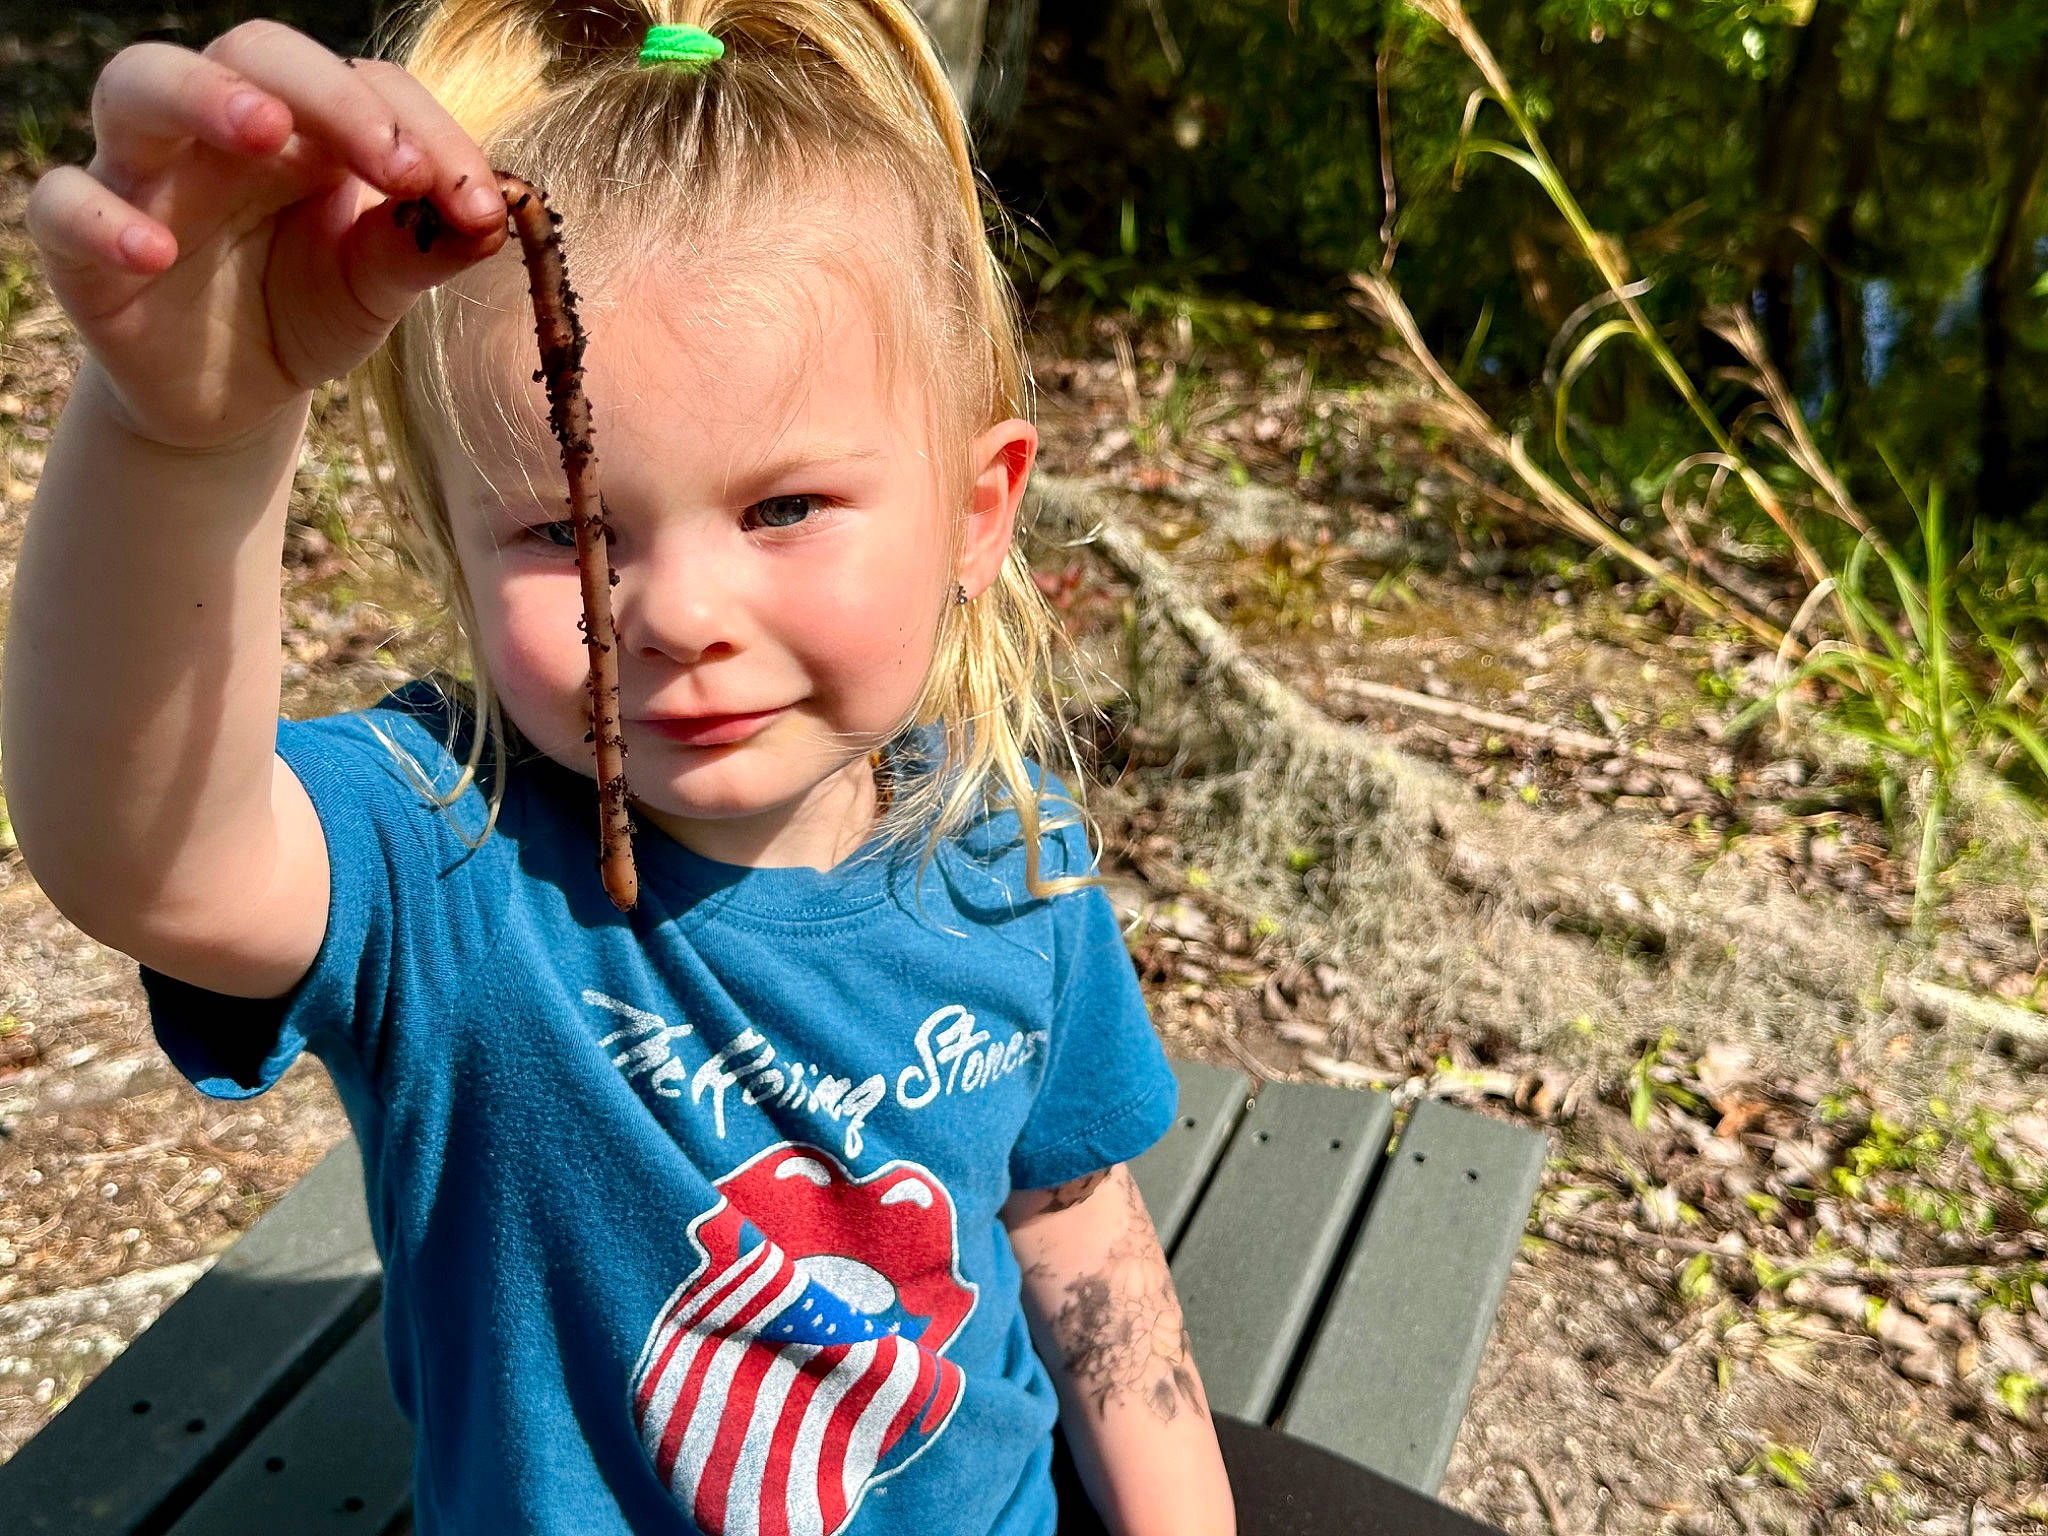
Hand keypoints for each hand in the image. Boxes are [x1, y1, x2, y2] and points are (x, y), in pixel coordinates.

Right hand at [24, 20, 506, 451]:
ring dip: (201, 94)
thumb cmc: (303, 311)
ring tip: (263, 133)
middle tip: (392, 163)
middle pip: (253, 51)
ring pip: (139, 83)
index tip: (475, 200)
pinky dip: (104, 218)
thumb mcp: (376, 286)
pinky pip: (65, 203)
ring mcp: (144, 174)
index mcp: (306, 127)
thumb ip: (425, 248)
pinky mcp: (82, 245)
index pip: (362, 84)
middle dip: (326, 94)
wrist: (232, 398)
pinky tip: (153, 250)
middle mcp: (219, 130)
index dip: (422, 128)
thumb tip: (498, 217)